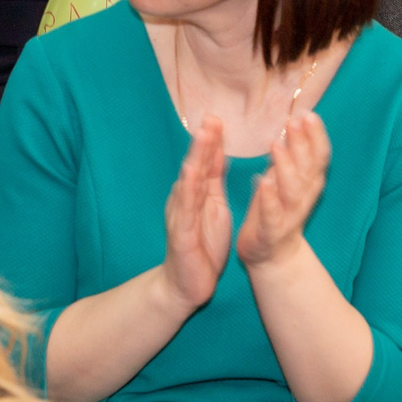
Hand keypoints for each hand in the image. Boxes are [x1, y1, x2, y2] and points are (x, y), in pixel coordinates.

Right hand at [162, 117, 233, 316]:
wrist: (186, 284)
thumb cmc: (202, 245)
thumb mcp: (213, 206)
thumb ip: (213, 179)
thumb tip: (220, 150)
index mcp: (196, 193)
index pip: (205, 161)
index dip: (211, 139)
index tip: (217, 116)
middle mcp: (185, 199)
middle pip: (195, 165)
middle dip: (203, 141)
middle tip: (210, 117)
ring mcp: (182, 214)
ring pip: (189, 181)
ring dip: (196, 157)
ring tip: (203, 135)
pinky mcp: (182, 233)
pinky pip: (186, 208)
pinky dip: (188, 188)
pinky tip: (192, 172)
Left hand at [237, 111, 330, 269]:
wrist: (273, 256)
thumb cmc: (278, 210)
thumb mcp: (288, 180)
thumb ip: (293, 156)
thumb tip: (296, 121)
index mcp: (309, 183)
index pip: (319, 156)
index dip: (316, 136)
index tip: (309, 114)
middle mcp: (304, 198)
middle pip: (308, 168)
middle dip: (303, 144)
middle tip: (294, 121)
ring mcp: (289, 216)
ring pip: (293, 190)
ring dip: (286, 167)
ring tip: (277, 145)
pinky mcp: (271, 231)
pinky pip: (272, 214)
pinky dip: (270, 198)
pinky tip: (263, 181)